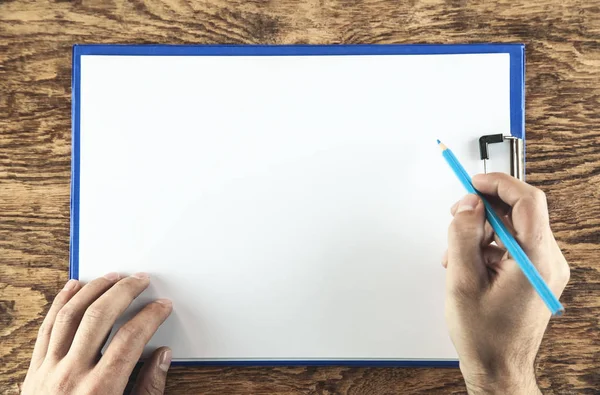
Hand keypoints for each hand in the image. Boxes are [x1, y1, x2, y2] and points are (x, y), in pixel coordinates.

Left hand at [22, 273, 172, 394]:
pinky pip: (47, 327)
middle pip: (100, 317)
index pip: (131, 338)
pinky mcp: (33, 371)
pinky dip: (60, 303)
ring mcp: (48, 371)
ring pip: (70, 315)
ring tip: (112, 276)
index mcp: (100, 391)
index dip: (150, 316)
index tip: (162, 306)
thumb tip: (162, 356)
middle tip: (140, 280)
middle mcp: (71, 376)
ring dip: (94, 290)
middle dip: (124, 291)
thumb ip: (148, 389)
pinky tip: (73, 287)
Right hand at [443, 173, 569, 394]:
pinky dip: (488, 246)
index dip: (498, 184)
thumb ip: (463, 236)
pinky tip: (467, 263)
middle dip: (484, 209)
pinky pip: (512, 245)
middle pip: (519, 213)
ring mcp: (544, 268)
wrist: (498, 369)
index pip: (528, 202)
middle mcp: (548, 261)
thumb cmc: (484, 335)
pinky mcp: (535, 274)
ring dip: (482, 230)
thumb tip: (469, 205)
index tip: (473, 182)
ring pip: (512, 228)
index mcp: (535, 260)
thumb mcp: (463, 281)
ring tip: (456, 252)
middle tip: (456, 216)